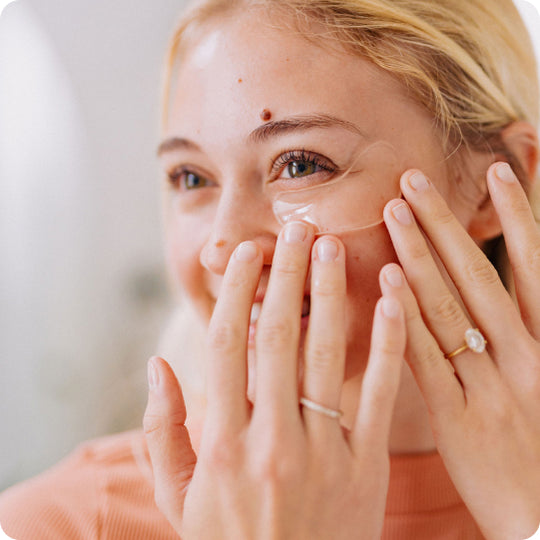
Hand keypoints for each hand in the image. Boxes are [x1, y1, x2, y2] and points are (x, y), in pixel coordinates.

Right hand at [143, 222, 404, 538]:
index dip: (234, 291)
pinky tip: (389, 299)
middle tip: (295, 227)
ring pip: (326, 356)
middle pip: (277, 338)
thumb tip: (158, 366)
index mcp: (221, 443)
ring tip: (330, 246)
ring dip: (328, 294)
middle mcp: (270, 440)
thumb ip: (162, 431)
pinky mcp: (366, 467)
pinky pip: (379, 395)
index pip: (226, 346)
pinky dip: (387, 344)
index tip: (244, 252)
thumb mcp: (180, 497)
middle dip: (285, 276)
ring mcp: (322, 452)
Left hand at [381, 162, 539, 539]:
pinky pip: (427, 357)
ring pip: (450, 305)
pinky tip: (385, 278)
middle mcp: (524, 355)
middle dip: (447, 223)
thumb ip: (530, 336)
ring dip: (421, 253)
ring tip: (394, 210)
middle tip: (414, 178)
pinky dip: (407, 316)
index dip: (518, 218)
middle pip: (480, 274)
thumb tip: (513, 293)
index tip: (498, 172)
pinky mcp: (457, 418)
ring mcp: (490, 385)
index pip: (532, 268)